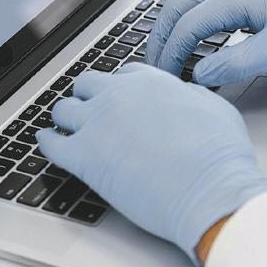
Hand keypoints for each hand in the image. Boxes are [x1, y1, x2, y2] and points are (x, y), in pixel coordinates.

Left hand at [36, 64, 266, 262]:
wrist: (210, 190)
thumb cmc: (220, 158)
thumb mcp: (216, 109)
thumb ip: (191, 97)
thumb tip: (183, 98)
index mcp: (151, 83)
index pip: (123, 76)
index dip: (120, 89)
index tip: (120, 100)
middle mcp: (119, 97)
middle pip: (87, 86)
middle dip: (88, 97)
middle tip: (91, 112)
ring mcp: (97, 125)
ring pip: (63, 110)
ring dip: (65, 118)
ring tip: (66, 129)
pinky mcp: (83, 158)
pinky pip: (50, 144)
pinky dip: (46, 143)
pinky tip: (48, 144)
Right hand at [146, 0, 266, 86]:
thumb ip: (233, 64)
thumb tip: (198, 75)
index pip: (187, 23)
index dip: (170, 53)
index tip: (165, 78)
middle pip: (179, 5)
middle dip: (162, 36)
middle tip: (155, 66)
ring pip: (192, 1)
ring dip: (175, 27)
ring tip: (168, 54)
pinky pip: (209, 4)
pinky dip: (193, 22)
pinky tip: (196, 41)